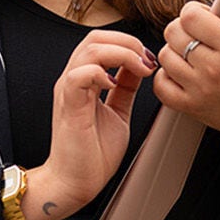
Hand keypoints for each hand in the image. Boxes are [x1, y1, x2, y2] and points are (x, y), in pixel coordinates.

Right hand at [29, 29, 159, 219]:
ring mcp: (69, 91)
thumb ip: (126, 89)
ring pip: (89, 49)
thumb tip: (140, 68)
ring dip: (121, 53)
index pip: (102, 41)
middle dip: (127, 42)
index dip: (129, 43)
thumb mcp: (118, 111)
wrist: (75, 182)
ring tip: (139, 69)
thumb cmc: (93, 153)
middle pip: (95, 37)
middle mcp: (74, 80)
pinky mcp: (69, 106)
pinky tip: (116, 84)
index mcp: (85, 80)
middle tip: (147, 60)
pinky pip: (79, 75)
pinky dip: (101, 73)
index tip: (151, 61)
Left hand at [151, 0, 219, 148]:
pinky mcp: (189, 106)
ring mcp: (199, 89)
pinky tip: (182, 72)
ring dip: (174, 51)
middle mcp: (215, 68)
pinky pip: (160, 83)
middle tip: (197, 34)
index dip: (193, 11)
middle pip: (173, 32)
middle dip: (182, 28)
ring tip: (192, 54)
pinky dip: (166, 76)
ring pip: (164, 55)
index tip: (202, 16)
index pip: (191, 16)